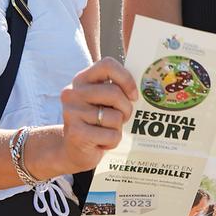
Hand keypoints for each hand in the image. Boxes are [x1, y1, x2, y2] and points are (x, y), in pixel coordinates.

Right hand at [58, 57, 137, 171]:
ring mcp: (72, 112)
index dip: (126, 78)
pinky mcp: (76, 133)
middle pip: (114, 92)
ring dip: (117, 128)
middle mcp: (73, 93)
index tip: (133, 95)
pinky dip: (112, 142)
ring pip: (114, 117)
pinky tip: (101, 143)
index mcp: (81, 79)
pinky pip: (111, 135)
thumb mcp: (103, 101)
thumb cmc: (96, 122)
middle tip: (122, 118)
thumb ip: (116, 89)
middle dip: (126, 109)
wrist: (74, 151)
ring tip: (106, 132)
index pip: (107, 65)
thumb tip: (143, 85)